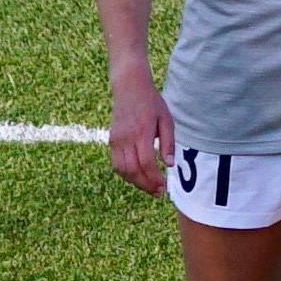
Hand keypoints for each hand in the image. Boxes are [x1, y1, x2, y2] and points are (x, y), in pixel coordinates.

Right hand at [107, 65, 174, 192]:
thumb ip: (168, 143)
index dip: (155, 179)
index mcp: (142, 131)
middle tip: (158, 193)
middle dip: (146, 185)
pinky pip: (117, 164)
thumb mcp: (166, 119)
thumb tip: (169, 165)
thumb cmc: (151, 102)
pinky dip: (126, 174)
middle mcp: (126, 137)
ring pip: (122, 170)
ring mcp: (116, 140)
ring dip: (136, 182)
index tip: (164, 187)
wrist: (129, 87)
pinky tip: (138, 177)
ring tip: (149, 187)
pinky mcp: (112, 141)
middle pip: (133, 170)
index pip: (146, 162)